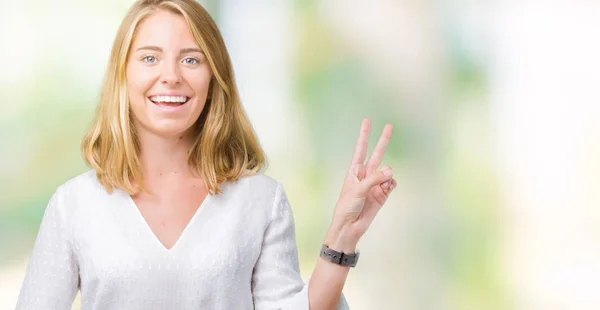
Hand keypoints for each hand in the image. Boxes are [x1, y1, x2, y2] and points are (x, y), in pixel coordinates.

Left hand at [326, 118, 396, 249]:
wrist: (349, 227)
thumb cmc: (346, 207)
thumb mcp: (357, 190)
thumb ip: (374, 179)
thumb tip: (391, 170)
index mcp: (354, 171)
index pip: (360, 149)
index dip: (364, 135)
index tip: (367, 121)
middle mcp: (365, 175)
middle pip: (376, 154)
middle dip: (383, 141)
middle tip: (390, 126)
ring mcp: (375, 184)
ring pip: (387, 171)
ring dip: (387, 173)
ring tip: (384, 181)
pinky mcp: (382, 194)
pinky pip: (391, 183)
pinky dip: (391, 183)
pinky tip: (388, 186)